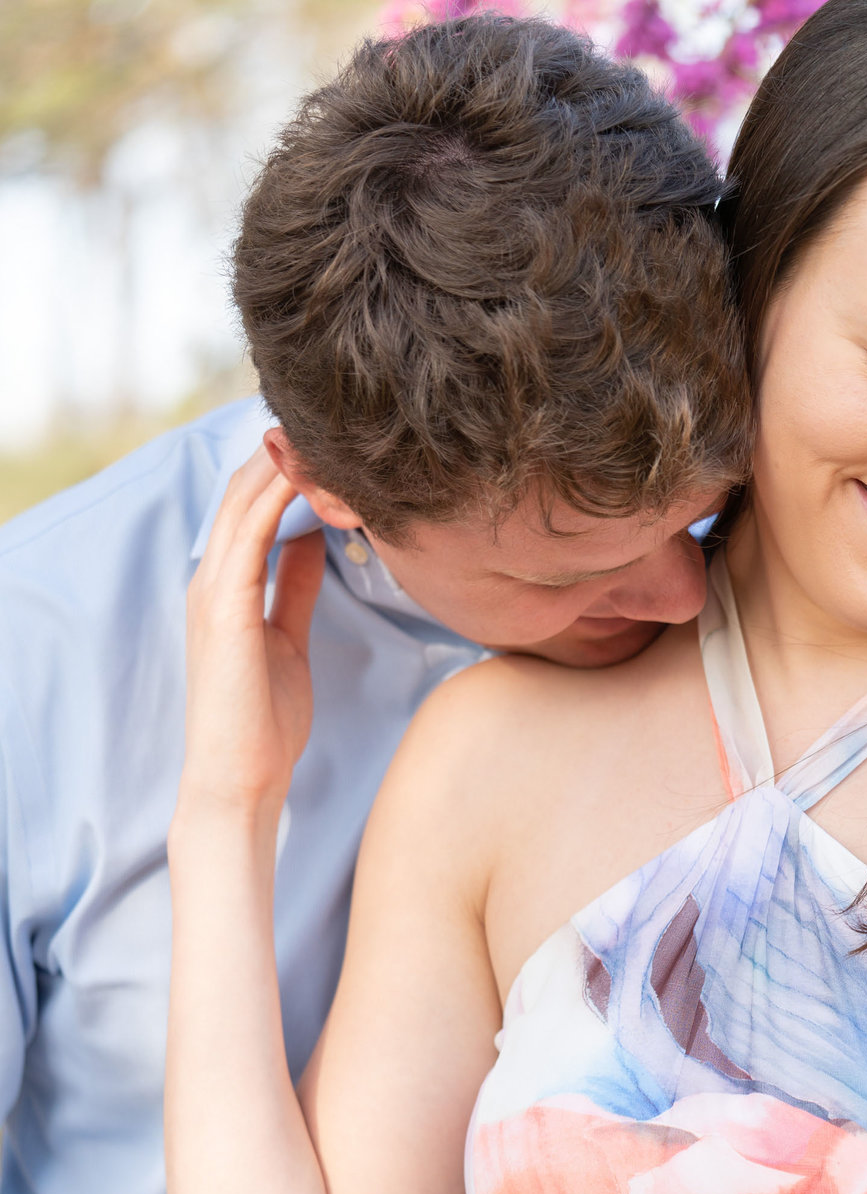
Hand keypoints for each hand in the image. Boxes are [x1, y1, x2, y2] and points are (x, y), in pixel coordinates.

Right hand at [179, 439, 325, 822]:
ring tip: (314, 425)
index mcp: (228, 584)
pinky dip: (274, 502)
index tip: (323, 437)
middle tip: (321, 411)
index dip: (283, 468)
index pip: (251, 507)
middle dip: (279, 450)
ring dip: (278, 463)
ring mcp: (212, 589)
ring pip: (243, 504)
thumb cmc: (266, 718)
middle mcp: (213, 577)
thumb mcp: (288, 637)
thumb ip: (294, 589)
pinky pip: (250, 538)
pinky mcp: (224, 607)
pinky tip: (305, 477)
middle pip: (243, 492)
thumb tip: (312, 544)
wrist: (242, 777)